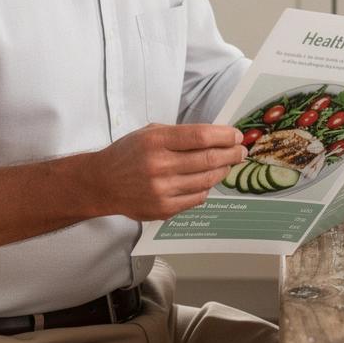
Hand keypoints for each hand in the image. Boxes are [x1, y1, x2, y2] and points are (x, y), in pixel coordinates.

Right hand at [83, 123, 246, 220]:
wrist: (102, 183)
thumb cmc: (128, 154)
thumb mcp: (150, 133)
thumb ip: (181, 134)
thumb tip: (216, 136)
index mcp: (156, 141)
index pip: (201, 136)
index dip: (224, 136)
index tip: (236, 136)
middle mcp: (159, 166)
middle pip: (208, 159)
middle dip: (231, 154)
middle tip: (241, 151)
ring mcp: (162, 190)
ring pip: (206, 180)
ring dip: (222, 171)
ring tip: (227, 164)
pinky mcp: (163, 209)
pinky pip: (197, 198)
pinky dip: (206, 188)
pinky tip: (207, 180)